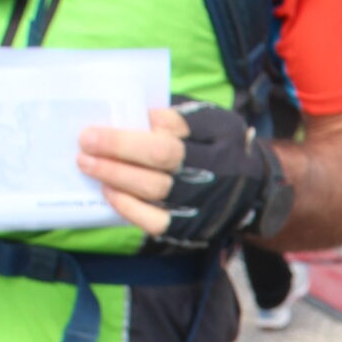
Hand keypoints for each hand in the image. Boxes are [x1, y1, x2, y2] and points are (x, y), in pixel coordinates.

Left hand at [78, 101, 292, 244]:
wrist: (256, 194)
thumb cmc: (223, 149)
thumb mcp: (212, 122)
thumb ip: (178, 116)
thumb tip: (137, 113)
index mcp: (218, 136)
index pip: (178, 126)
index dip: (149, 121)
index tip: (119, 113)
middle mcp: (212, 170)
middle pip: (161, 156)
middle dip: (118, 146)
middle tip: (86, 139)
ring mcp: (200, 201)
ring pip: (152, 189)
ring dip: (114, 174)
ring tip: (87, 162)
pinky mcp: (189, 227)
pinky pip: (153, 221)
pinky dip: (127, 207)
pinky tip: (109, 192)